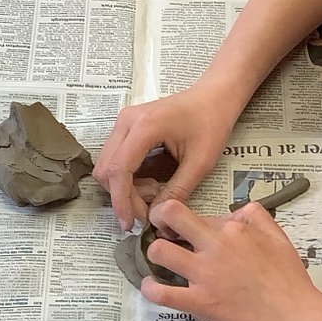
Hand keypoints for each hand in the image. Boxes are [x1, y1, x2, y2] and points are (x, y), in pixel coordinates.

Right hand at [94, 83, 239, 230]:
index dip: (121, 201)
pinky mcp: (127, 126)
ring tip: (156, 192)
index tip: (130, 223)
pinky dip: (128, 177)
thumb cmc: (212, 122)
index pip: (119, 170)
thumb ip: (177, 191)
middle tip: (150, 208)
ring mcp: (124, 122)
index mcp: (145, 126)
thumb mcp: (200, 162)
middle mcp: (127, 121)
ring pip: (108, 165)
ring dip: (125, 187)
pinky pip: (116, 158)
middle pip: (106, 169)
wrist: (214, 97)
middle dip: (123, 196)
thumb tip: (155, 217)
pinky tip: (152, 181)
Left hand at [141, 199, 321, 320]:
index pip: (201, 214)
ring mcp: (205, 275)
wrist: (294, 317)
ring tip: (160, 260)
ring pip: (159, 251)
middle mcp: (216, 246)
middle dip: (159, 217)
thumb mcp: (279, 237)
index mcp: (235, 229)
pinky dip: (151, 288)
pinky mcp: (200, 303)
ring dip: (154, 253)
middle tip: (160, 228)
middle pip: (171, 214)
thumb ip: (257, 217)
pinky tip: (152, 286)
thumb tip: (236, 212)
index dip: (194, 221)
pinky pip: (162, 294)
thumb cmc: (290, 279)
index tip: (190, 230)